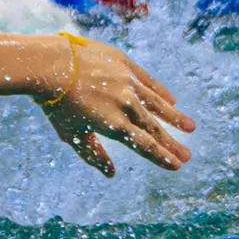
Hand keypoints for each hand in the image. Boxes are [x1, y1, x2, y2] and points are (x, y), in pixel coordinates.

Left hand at [40, 37, 194, 176]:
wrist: (48, 64)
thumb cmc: (56, 103)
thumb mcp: (72, 134)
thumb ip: (94, 154)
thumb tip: (111, 174)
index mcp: (113, 124)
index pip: (144, 145)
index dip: (161, 157)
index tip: (176, 165)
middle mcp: (125, 104)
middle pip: (154, 128)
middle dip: (171, 143)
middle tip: (188, 155)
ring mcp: (127, 82)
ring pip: (157, 103)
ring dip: (174, 117)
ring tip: (190, 127)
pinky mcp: (124, 64)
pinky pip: (147, 81)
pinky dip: (160, 92)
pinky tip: (171, 100)